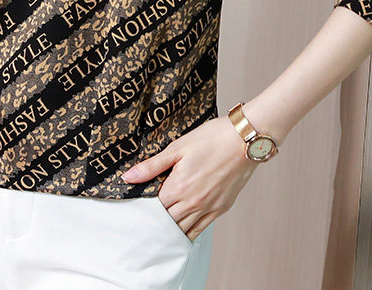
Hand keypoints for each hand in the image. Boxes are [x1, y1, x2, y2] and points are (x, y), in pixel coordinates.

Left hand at [120, 116, 257, 241]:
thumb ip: (152, 166)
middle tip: (143, 223)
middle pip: (166, 223)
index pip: (153, 209)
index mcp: (178, 187)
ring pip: (182, 230)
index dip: (143, 210)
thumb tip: (127, 177)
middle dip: (154, 223)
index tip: (135, 209)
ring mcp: (208, 208)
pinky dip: (188, 232)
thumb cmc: (211, 139)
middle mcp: (192, 203)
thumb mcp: (177, 148)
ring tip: (158, 231)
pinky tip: (181, 231)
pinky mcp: (220, 209)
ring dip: (170, 231)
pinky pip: (200, 229)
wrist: (244, 141)